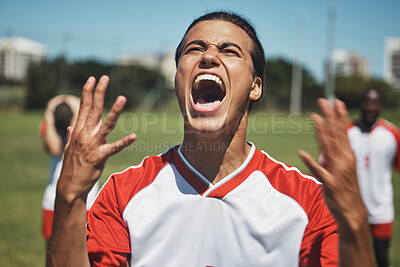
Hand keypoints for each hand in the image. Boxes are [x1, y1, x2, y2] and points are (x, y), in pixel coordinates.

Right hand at [57, 75, 136, 199]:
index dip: (88, 92)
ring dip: (115, 111)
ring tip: (122, 98)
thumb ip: (70, 135)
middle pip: (93, 110)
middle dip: (99, 92)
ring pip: (105, 124)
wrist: (69, 186)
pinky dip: (124, 142)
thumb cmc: (72, 166)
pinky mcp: (99, 156)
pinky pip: (114, 148)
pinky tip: (134, 136)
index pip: (83, 107)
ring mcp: (92, 145)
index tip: (92, 79)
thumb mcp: (69, 148)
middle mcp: (84, 135)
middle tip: (105, 78)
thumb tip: (69, 126)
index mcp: (78, 131)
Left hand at [299, 98, 372, 265]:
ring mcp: (337, 171)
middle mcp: (344, 161)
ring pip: (329, 148)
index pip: (343, 132)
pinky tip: (302, 153)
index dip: (339, 117)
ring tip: (315, 117)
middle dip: (330, 117)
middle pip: (336, 135)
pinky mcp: (330, 183)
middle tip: (324, 101)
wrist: (353, 212)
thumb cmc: (346, 190)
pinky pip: (319, 171)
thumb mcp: (340, 171)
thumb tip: (323, 152)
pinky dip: (312, 162)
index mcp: (348, 156)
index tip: (336, 101)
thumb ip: (331, 159)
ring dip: (322, 132)